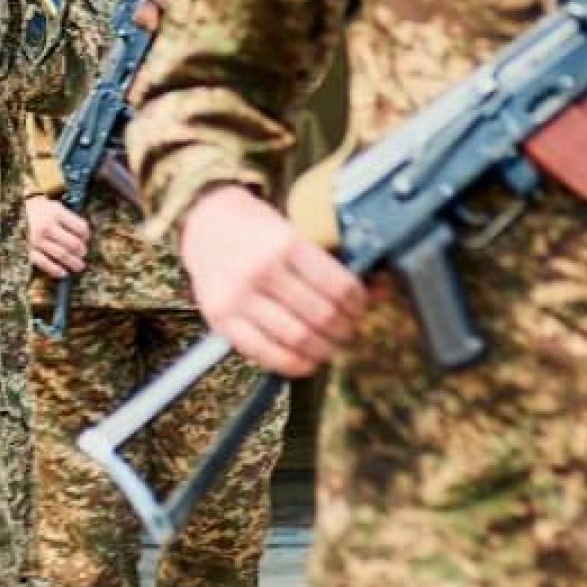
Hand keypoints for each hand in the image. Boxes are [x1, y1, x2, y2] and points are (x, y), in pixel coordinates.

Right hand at [25, 195, 90, 281]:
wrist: (20, 211)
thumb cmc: (44, 211)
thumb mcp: (58, 208)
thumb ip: (72, 221)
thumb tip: (85, 239)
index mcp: (56, 213)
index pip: (81, 229)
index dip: (87, 236)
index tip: (86, 240)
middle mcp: (46, 226)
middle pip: (73, 244)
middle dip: (82, 252)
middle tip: (83, 254)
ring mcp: (37, 240)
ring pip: (62, 255)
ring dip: (74, 263)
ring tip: (79, 266)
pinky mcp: (30, 250)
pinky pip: (44, 263)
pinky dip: (55, 270)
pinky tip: (64, 273)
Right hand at [178, 184, 368, 377]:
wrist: (205, 223)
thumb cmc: (258, 228)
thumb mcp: (298, 231)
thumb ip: (334, 262)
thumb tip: (380, 288)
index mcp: (286, 243)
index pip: (339, 286)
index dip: (359, 303)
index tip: (360, 307)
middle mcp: (261, 270)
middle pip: (322, 316)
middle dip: (345, 329)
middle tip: (348, 329)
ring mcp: (238, 297)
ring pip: (298, 339)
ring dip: (324, 349)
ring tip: (330, 345)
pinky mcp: (220, 318)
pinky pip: (265, 353)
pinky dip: (294, 364)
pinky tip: (307, 360)